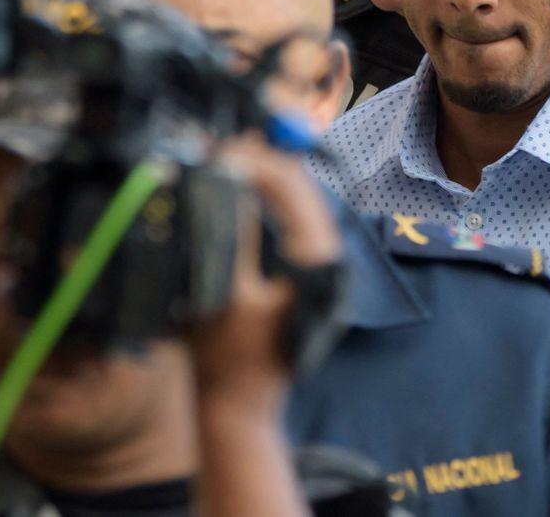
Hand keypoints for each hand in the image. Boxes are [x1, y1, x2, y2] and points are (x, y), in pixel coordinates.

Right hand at [189, 135, 341, 415]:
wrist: (238, 405)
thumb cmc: (228, 357)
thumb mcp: (222, 291)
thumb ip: (229, 232)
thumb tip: (226, 175)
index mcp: (316, 262)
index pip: (294, 191)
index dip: (260, 161)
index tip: (224, 145)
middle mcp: (327, 259)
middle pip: (300, 191)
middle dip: (263, 163)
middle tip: (223, 143)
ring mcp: (318, 266)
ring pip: (296, 204)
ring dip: (265, 179)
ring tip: (228, 158)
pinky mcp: (304, 273)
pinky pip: (289, 223)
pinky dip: (266, 202)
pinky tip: (242, 189)